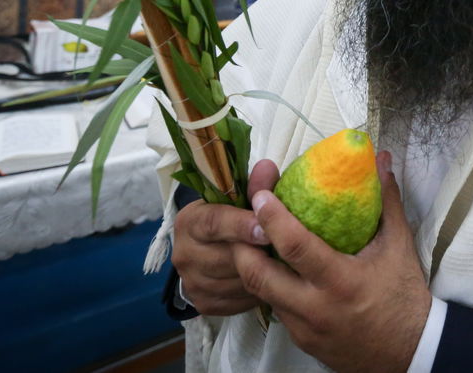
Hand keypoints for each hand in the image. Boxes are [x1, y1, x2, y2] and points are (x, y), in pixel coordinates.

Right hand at [171, 160, 277, 315]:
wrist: (206, 250)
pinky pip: (239, 302)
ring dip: (263, 274)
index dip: (242, 226)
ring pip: (236, 282)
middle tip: (288, 250)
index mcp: (190, 221)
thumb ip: (253, 186)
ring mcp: (192, 282)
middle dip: (259, 253)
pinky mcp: (204, 304)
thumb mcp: (238, 197)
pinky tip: (274, 281)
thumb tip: (267, 168)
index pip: (213, 223)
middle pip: (227, 257)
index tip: (268, 230)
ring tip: (285, 264)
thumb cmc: (230, 217)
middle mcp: (184, 254)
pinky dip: (259, 293)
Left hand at [233, 152, 431, 372]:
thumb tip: (381, 160)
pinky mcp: (301, 340)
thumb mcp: (399, 245)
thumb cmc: (404, 295)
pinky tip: (275, 270)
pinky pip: (276, 310)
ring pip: (261, 295)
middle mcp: (315, 307)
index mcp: (340, 280)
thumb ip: (387, 200)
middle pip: (259, 275)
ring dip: (250, 267)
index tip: (260, 195)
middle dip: (242, 246)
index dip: (272, 218)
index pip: (294, 247)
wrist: (410, 351)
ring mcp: (304, 328)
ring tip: (249, 242)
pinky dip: (269, 287)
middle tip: (240, 220)